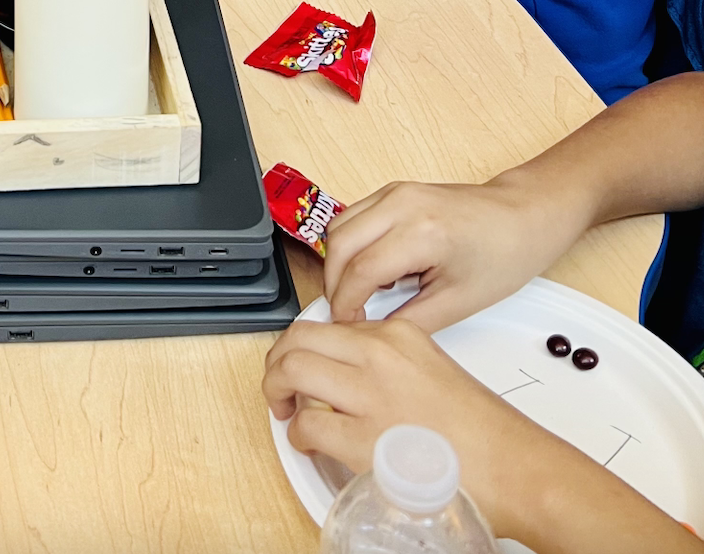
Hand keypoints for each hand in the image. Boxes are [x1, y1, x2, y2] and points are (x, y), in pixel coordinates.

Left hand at [262, 316, 543, 538]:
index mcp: (398, 334)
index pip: (329, 324)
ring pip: (292, 369)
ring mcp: (371, 395)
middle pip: (299, 338)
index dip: (304, 343)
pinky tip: (309, 442)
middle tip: (280, 383)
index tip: (300, 360)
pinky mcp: (365, 438)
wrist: (514, 467)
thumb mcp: (432, 367)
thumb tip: (354, 372)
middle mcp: (380, 355)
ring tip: (285, 409)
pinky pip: (307, 424)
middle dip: (278, 360)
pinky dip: (298, 434)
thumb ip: (391, 361)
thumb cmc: (481, 429)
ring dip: (277, 390)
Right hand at [324, 171, 586, 332]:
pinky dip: (352, 245)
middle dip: (334, 284)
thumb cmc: (504, 256)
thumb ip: (409, 320)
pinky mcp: (394, 191)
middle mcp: (401, 203)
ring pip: (340, 226)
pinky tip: (372, 270)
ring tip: (357, 295)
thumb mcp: (459, 302)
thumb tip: (372, 332)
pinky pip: (354, 216)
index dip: (345, 304)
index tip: (345, 327)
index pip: (360, 271)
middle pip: (339, 244)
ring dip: (340, 262)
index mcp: (421, 232)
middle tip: (344, 315)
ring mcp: (394, 191)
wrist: (524, 217)